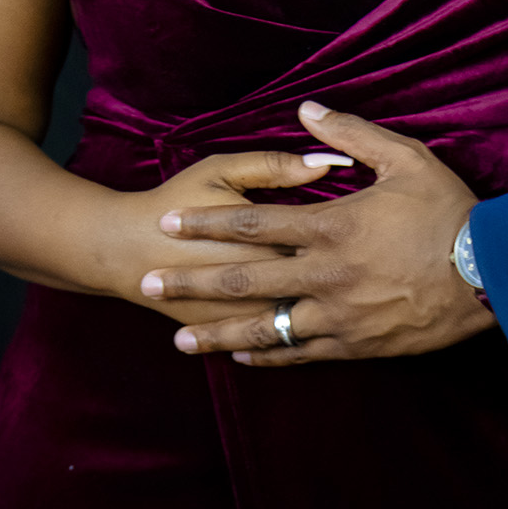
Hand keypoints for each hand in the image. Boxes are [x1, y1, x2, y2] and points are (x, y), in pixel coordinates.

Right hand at [106, 146, 353, 324]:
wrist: (123, 249)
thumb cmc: (174, 201)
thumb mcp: (221, 170)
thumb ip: (273, 165)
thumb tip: (325, 162)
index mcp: (268, 236)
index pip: (327, 237)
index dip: (358, 233)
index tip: (376, 229)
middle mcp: (264, 280)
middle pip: (325, 284)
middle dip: (360, 281)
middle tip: (384, 273)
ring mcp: (251, 312)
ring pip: (308, 321)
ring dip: (341, 317)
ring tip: (372, 309)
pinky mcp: (239, 331)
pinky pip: (281, 345)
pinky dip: (307, 340)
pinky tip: (332, 333)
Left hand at [141, 102, 496, 363]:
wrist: (494, 277)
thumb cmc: (451, 213)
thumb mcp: (406, 159)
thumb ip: (351, 135)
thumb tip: (306, 110)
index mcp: (331, 227)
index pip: (253, 221)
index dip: (206, 221)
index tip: (168, 222)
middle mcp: (324, 275)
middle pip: (243, 279)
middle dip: (191, 282)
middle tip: (148, 284)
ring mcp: (338, 315)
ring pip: (265, 328)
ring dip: (218, 333)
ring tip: (181, 341)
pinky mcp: (357, 345)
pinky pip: (303, 354)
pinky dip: (270, 356)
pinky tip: (243, 356)